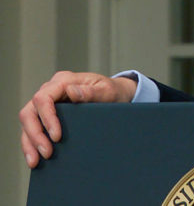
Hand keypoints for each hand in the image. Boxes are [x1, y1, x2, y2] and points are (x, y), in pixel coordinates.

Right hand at [19, 71, 136, 167]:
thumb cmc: (112, 91)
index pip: (43, 98)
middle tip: (47, 153)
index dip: (46, 118)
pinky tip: (35, 158)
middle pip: (29, 111)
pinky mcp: (47, 115)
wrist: (116, 95)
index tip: (56, 137)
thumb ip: (91, 91)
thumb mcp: (107, 91)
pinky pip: (33, 129)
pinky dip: (31, 144)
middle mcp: (51, 90)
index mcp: (63, 81)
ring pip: (27, 122)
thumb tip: (71, 92)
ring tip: (36, 161)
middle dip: (35, 134)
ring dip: (29, 143)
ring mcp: (47, 103)